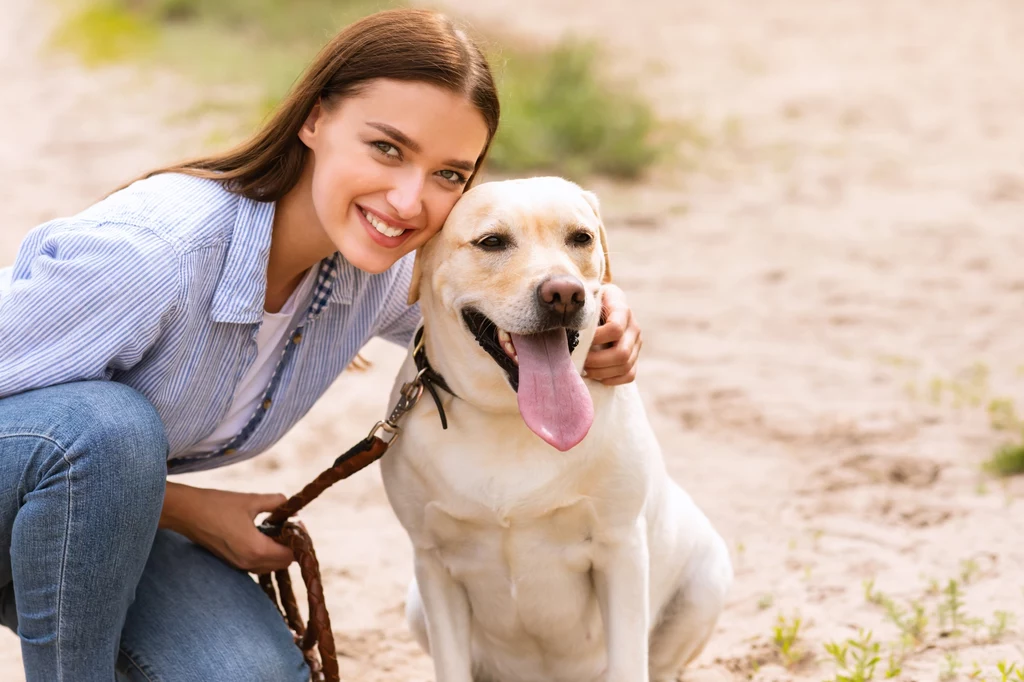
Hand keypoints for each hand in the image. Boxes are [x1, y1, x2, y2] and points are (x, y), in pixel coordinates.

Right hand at [160, 482, 294, 572]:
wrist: (186, 513)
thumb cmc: (218, 505)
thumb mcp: (251, 500)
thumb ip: (276, 503)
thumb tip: (291, 505)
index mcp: (256, 549)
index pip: (290, 555)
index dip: (297, 540)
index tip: (297, 522)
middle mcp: (248, 563)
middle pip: (282, 564)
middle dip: (289, 546)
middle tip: (289, 524)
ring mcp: (237, 566)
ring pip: (269, 566)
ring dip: (277, 551)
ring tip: (276, 528)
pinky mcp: (230, 563)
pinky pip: (256, 564)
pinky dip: (264, 553)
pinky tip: (261, 534)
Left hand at [584, 284, 641, 384]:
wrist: (605, 303)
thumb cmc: (591, 300)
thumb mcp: (588, 296)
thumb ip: (582, 303)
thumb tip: (567, 312)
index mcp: (622, 309)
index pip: (614, 329)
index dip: (596, 338)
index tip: (580, 340)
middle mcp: (634, 327)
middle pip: (621, 353)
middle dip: (597, 361)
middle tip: (580, 361)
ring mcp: (637, 343)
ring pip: (625, 366)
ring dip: (602, 372)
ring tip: (585, 369)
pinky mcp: (635, 356)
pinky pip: (629, 375)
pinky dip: (612, 379)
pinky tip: (597, 376)